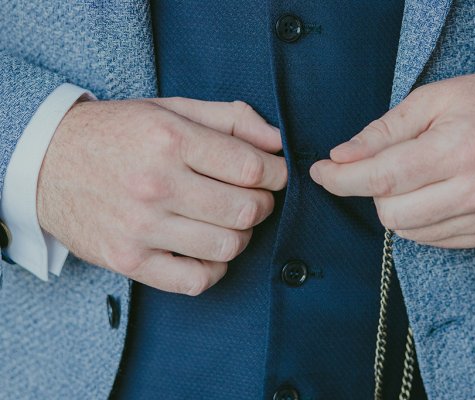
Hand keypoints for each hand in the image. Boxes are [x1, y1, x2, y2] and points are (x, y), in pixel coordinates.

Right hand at [38, 98, 286, 293]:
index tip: (276, 176)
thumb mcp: (172, 109)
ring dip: (241, 235)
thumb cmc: (118, 134)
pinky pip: (196, 281)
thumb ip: (231, 118)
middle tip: (254, 197)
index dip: (277, 175)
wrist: (47, 162)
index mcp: (169, 139)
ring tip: (228, 220)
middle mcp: (155, 184)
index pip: (251, 168)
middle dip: (263, 204)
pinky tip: (209, 249)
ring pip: (227, 246)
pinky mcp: (129, 260)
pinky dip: (215, 269)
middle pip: (245, 210)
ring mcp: (140, 227)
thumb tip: (278, 141)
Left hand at [310, 68, 474, 247]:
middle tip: (384, 166)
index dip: (342, 179)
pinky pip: (432, 241)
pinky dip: (419, 220)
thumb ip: (383, 131)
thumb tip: (340, 157)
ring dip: (396, 207)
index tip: (320, 172)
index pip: (383, 178)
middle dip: (373, 191)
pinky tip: (432, 195)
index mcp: (459, 148)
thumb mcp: (432, 100)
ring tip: (416, 177)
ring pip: (408, 232)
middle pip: (391, 212)